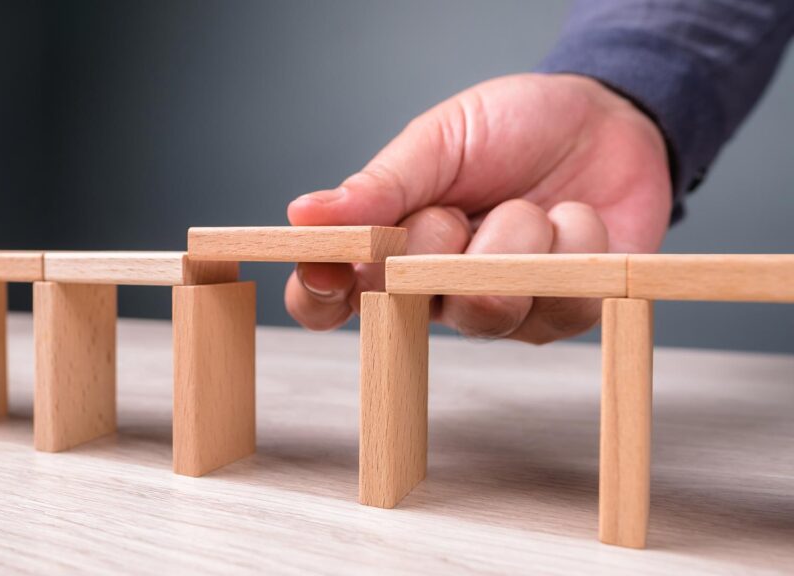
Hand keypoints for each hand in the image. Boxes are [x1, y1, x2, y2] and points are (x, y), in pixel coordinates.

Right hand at [284, 73, 671, 342]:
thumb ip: (378, 187)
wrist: (603, 116)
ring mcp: (497, 309)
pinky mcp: (561, 314)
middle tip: (459, 205)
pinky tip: (572, 217)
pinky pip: (560, 300)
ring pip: (487, 306)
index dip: (320, 294)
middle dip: (435, 242)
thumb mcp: (439, 140)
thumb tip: (303, 214)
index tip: (329, 271)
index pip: (327, 297)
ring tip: (529, 204)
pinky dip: (573, 241)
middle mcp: (433, 290)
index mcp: (387, 247)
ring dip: (514, 236)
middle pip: (407, 306)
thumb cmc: (509, 128)